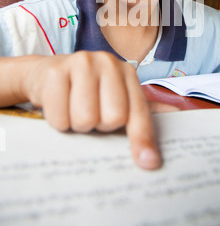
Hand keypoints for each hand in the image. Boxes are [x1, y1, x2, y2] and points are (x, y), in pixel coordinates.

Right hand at [22, 51, 161, 169]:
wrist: (43, 74)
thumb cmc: (84, 91)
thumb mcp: (113, 97)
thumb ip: (139, 112)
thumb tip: (170, 122)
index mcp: (126, 72)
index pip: (138, 111)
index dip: (142, 138)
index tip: (148, 162)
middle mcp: (107, 63)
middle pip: (113, 118)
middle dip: (99, 125)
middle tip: (91, 114)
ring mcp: (81, 62)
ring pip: (86, 119)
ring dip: (77, 124)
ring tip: (73, 109)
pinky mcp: (55, 72)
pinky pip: (60, 118)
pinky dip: (58, 121)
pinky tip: (58, 105)